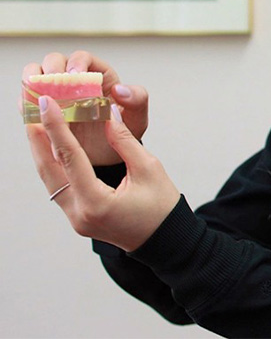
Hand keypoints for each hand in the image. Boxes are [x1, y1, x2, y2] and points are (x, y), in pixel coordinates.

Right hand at [22, 51, 149, 164]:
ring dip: (34, 83)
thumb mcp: (138, 116)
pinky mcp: (44, 110)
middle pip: (54, 61)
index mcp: (98, 74)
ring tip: (41, 98)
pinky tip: (35, 113)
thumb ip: (137, 99)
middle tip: (53, 86)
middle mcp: (74, 80)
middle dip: (50, 70)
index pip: (82, 57)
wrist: (110, 157)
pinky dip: (27, 104)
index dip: (76, 63)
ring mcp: (56, 94)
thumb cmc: (125, 131)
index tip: (75, 76)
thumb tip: (119, 89)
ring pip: (36, 76)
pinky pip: (28, 101)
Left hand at [27, 96, 179, 251]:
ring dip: (43, 152)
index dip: (57, 127)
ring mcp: (76, 219)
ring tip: (37, 125)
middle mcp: (79, 213)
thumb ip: (125, 141)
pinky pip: (60, 187)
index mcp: (97, 202)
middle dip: (39, 139)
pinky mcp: (78, 218)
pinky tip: (53, 149)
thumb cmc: (162, 206)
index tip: (46, 104)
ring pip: (50, 180)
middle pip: (49, 171)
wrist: (166, 239)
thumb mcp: (148, 168)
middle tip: (32, 111)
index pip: (70, 157)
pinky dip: (55, 165)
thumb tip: (108, 115)